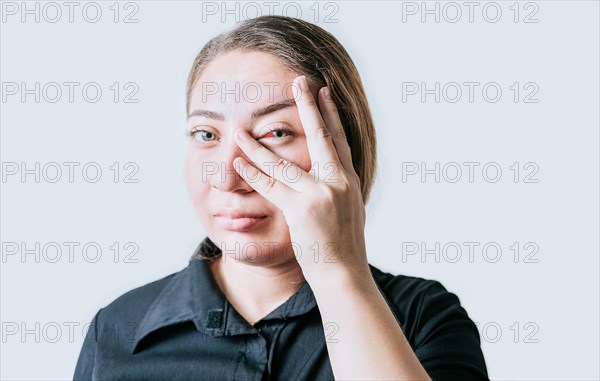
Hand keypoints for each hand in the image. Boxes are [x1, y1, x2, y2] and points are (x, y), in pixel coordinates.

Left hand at [233, 75, 368, 283]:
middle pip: (321, 136)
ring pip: (284, 162)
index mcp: (349, 181)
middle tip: (300, 81)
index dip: (331, 113)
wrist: (344, 273)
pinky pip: (271, 185)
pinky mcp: (301, 209)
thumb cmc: (343, 246)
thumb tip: (330, 172)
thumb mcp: (349, 210)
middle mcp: (338, 182)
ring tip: (242, 129)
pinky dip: (252, 172)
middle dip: (309, 106)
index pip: (339, 139)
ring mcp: (320, 194)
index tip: (324, 90)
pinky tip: (238, 160)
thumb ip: (338, 187)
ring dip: (259, 145)